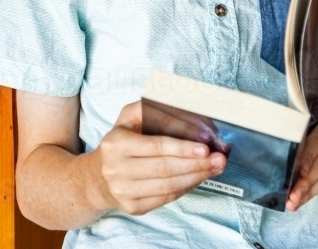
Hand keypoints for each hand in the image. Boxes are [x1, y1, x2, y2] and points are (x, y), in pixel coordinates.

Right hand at [93, 102, 225, 215]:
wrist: (98, 177)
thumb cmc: (124, 141)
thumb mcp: (131, 117)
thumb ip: (158, 111)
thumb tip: (196, 121)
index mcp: (116, 142)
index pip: (156, 145)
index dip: (183, 146)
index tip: (207, 145)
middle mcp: (116, 168)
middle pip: (165, 168)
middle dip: (197, 163)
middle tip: (219, 157)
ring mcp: (123, 190)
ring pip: (168, 185)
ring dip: (197, 176)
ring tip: (215, 166)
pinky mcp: (132, 206)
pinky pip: (166, 198)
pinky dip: (187, 187)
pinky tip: (199, 177)